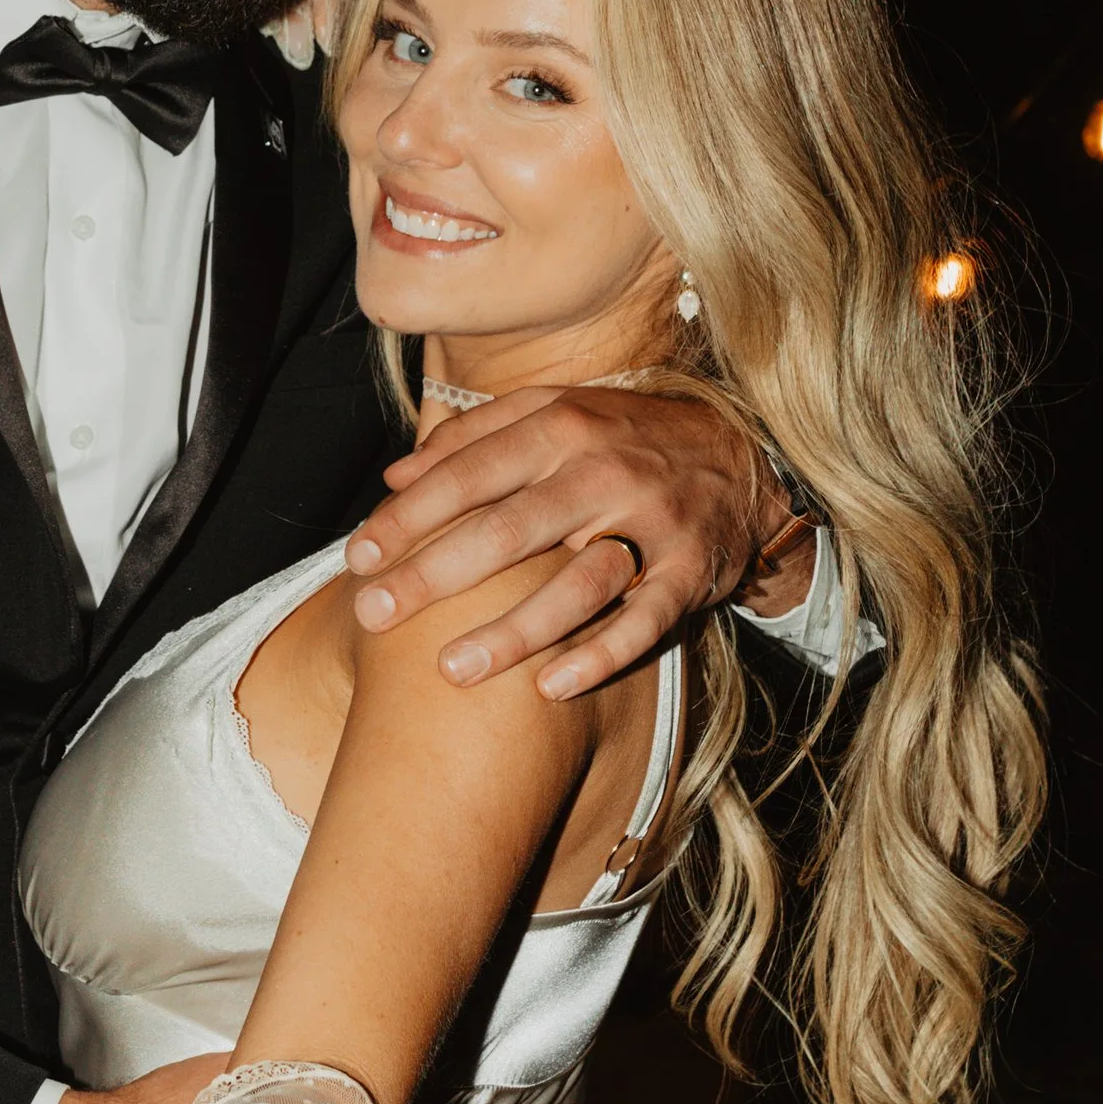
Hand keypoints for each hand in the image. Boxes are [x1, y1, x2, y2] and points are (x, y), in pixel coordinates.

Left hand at [344, 382, 806, 702]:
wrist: (743, 454)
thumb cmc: (623, 438)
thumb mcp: (554, 414)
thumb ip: (473, 439)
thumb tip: (395, 477)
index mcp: (561, 428)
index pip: (470, 473)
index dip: (410, 516)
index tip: (359, 557)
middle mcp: (603, 472)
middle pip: (509, 529)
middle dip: (435, 574)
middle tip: (375, 614)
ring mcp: (651, 525)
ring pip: (577, 583)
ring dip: (513, 630)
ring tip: (450, 670)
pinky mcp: (690, 573)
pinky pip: (645, 623)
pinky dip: (601, 656)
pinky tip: (549, 689)